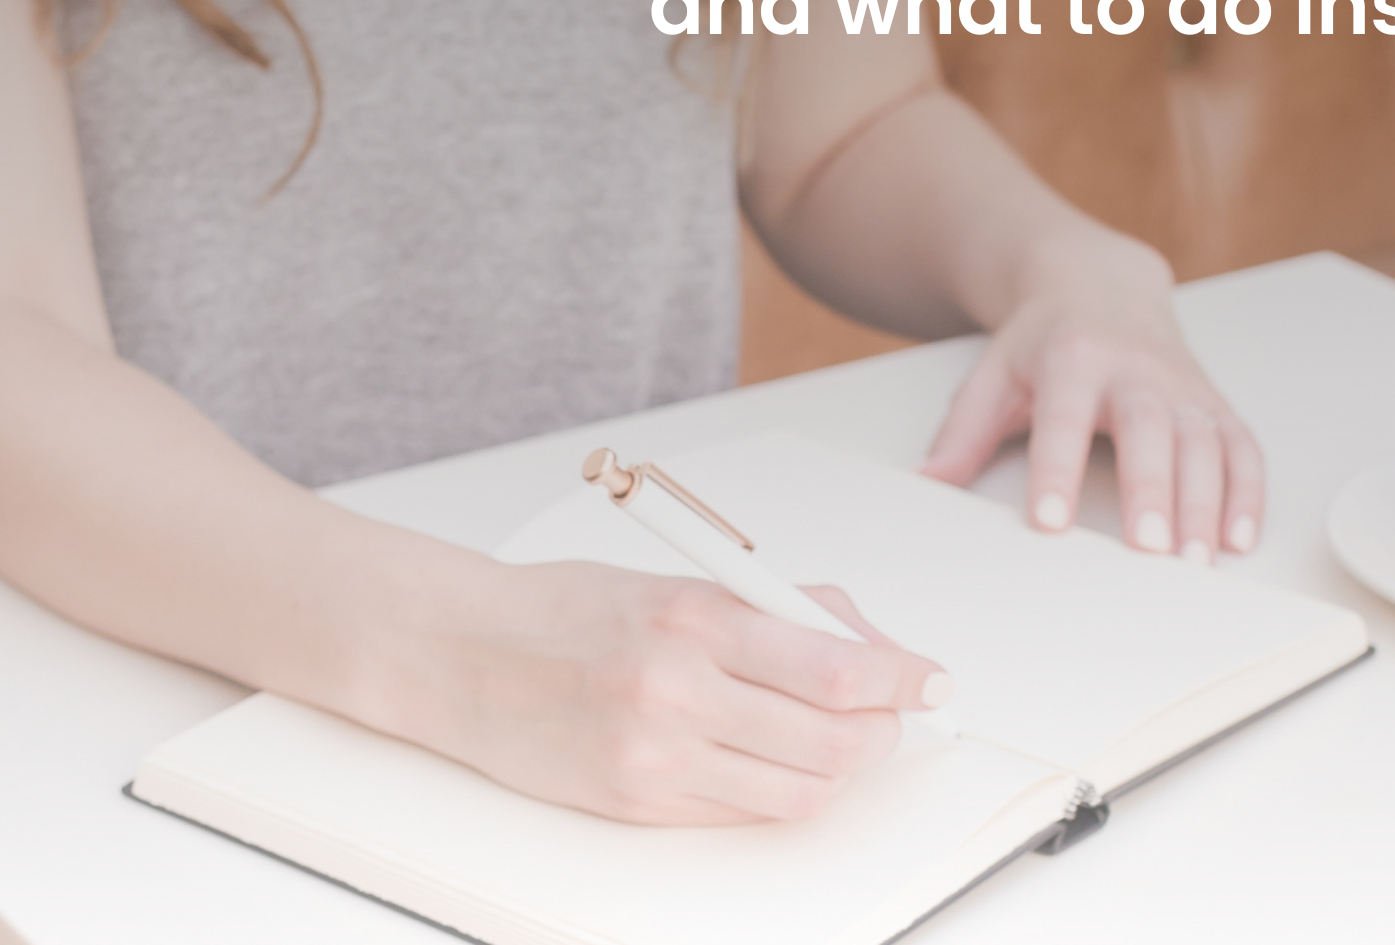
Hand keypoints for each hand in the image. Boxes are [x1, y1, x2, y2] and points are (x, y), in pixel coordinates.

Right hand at [407, 560, 949, 825]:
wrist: (465, 654)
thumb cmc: (567, 607)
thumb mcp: (680, 580)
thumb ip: (776, 606)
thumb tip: (865, 642)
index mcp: (694, 616)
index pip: (835, 665)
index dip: (901, 678)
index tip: (930, 678)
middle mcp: (679, 689)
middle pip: (832, 738)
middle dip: (882, 729)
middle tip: (893, 711)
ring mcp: (658, 756)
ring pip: (800, 789)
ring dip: (839, 767)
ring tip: (839, 736)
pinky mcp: (640, 804)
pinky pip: (744, 813)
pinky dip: (780, 790)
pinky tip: (777, 758)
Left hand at [921, 234, 1265, 564]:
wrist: (1098, 284)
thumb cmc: (1043, 341)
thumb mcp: (993, 373)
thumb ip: (963, 431)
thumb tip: (926, 481)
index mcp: (1071, 357)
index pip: (1062, 416)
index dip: (1056, 469)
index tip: (1048, 521)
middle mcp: (1134, 367)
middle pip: (1148, 428)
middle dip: (1152, 487)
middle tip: (1149, 548)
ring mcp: (1180, 384)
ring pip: (1202, 441)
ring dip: (1205, 501)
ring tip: (1197, 562)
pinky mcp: (1213, 401)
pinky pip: (1241, 445)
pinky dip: (1247, 492)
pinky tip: (1237, 538)